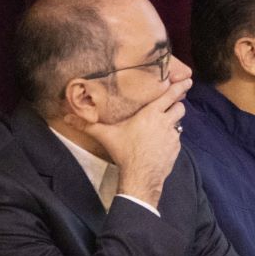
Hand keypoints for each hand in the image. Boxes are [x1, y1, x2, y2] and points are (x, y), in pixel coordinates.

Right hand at [68, 78, 191, 206]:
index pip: (170, 95)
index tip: (187, 80)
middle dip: (177, 104)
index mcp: (151, 114)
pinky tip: (160, 142)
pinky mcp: (176, 149)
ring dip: (174, 121)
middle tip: (170, 105)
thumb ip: (88, 125)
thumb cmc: (124, 152)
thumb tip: (66, 117)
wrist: (140, 175)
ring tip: (162, 125)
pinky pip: (177, 139)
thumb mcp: (106, 136)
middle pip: (180, 106)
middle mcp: (165, 122)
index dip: (179, 86)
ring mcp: (173, 136)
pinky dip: (171, 138)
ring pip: (180, 122)